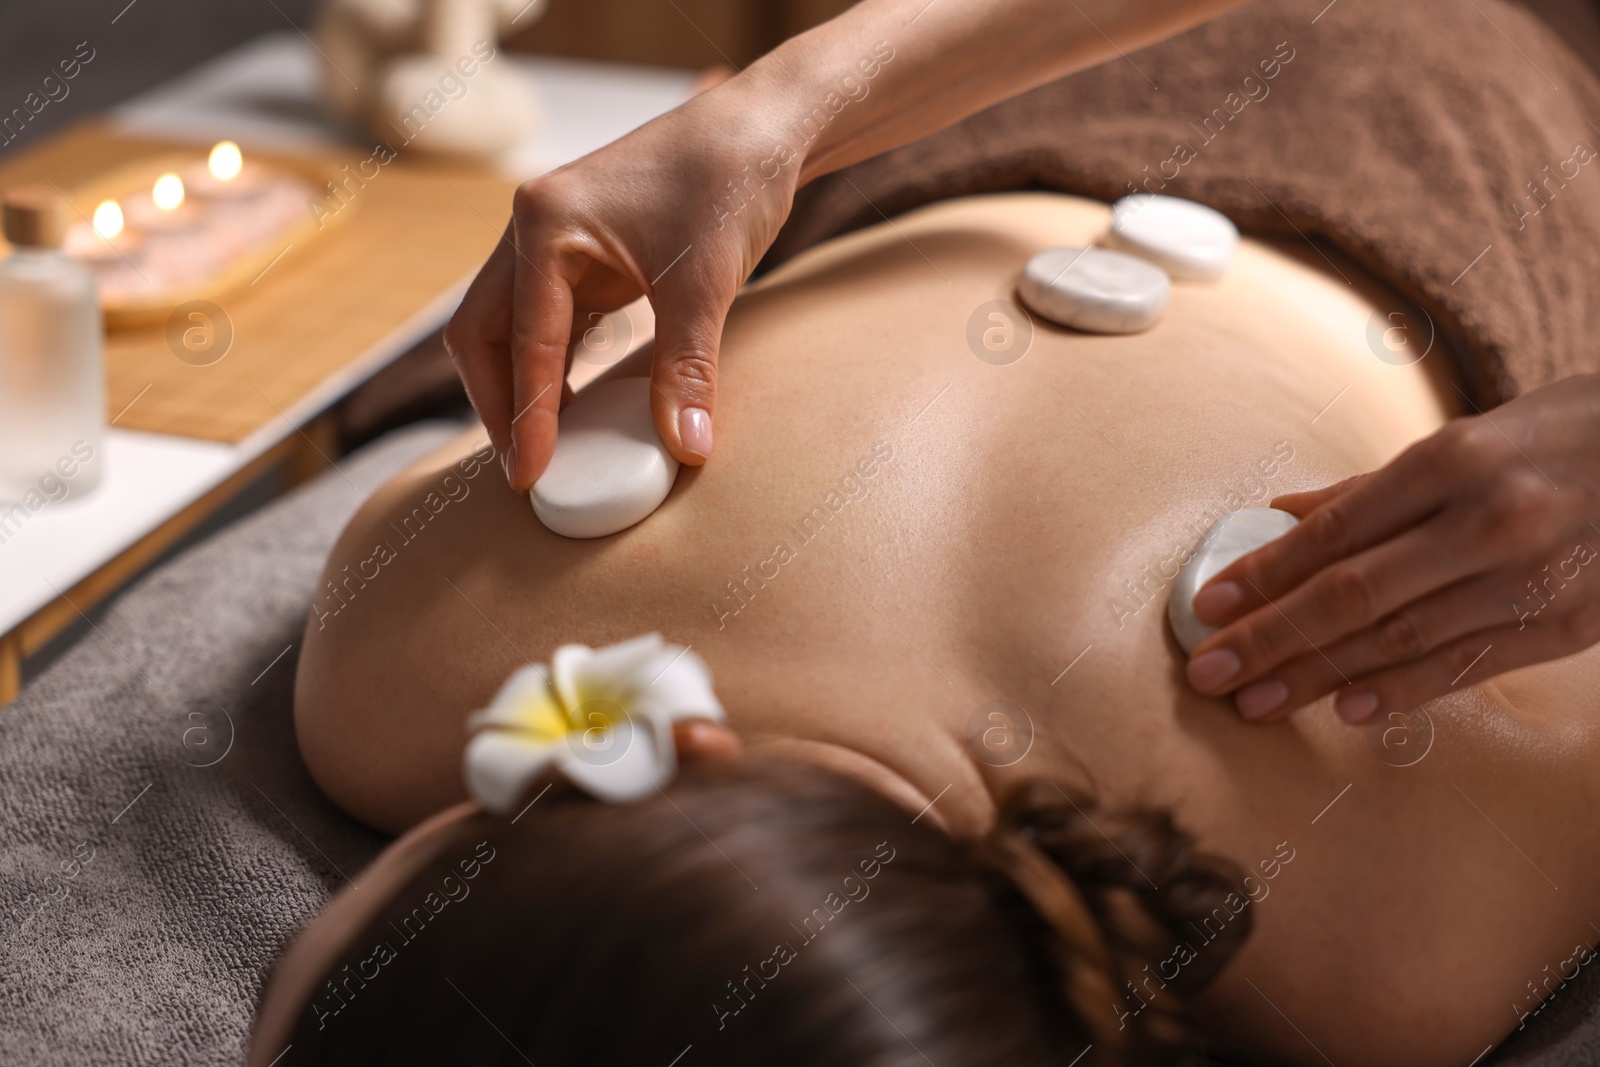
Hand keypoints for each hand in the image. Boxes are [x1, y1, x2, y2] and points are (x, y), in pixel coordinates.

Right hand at [443, 83, 797, 489]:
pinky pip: (543, 321)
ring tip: (542, 452)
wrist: (759, 128)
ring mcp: (550, 239)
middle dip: (498, 405)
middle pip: (483, 333)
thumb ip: (689, 370)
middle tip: (524, 472)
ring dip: (517, 388)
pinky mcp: (577, 253)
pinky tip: (570, 408)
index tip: (529, 475)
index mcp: (545, 223)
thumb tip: (687, 447)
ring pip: (505, 328)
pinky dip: (547, 366)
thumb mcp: (707, 285)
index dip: (526, 415)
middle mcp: (531, 227)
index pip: (524, 340)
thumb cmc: (728, 182)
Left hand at [1184, 373, 1599, 723]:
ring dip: (1318, 676)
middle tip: (1208, 671)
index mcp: (1455, 460)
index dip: (1265, 573)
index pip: (1335, 531)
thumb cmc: (1563, 434)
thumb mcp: (1469, 436)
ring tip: (1255, 701)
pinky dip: (1402, 690)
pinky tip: (1346, 708)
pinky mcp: (1570, 624)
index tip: (1208, 603)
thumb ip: (1371, 488)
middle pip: (1353, 595)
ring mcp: (1533, 578)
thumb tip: (1276, 517)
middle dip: (1270, 638)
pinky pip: (1468, 665)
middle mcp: (1490, 520)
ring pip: (1401, 640)